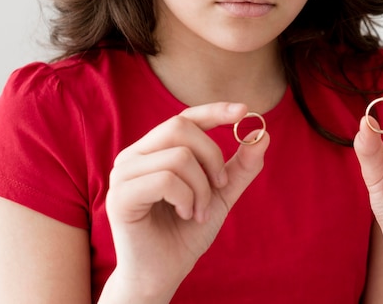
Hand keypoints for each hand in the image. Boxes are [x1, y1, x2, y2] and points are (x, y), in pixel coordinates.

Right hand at [103, 102, 268, 301]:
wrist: (163, 272)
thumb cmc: (185, 233)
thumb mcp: (220, 196)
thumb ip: (239, 169)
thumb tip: (263, 136)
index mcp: (154, 151)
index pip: (184, 118)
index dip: (214, 110)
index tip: (245, 111)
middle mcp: (134, 155)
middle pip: (180, 127)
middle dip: (212, 157)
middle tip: (220, 187)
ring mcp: (123, 174)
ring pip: (178, 157)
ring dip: (201, 188)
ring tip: (198, 212)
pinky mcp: (120, 196)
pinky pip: (166, 180)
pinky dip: (187, 199)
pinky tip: (186, 216)